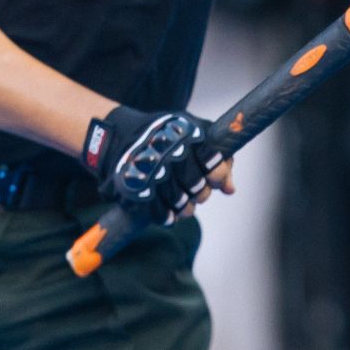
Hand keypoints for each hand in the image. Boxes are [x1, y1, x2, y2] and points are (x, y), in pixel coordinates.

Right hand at [84, 106, 229, 224]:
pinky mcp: (137, 188)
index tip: (214, 179)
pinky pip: (159, 211)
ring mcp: (153, 171)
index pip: (214, 162)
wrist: (120, 136)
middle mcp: (170, 153)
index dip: (218, 175)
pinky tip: (170, 214)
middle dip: (201, 193)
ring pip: (181, 201)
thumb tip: (230, 189)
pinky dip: (167, 216)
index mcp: (187, 135)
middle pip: (198, 186)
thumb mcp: (194, 133)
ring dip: (186, 207)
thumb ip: (218, 158)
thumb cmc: (165, 136)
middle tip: (197, 191)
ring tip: (184, 204)